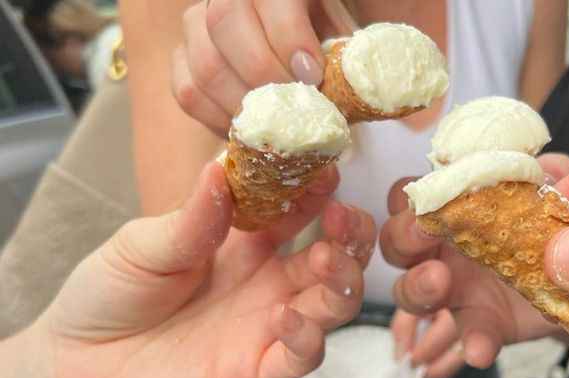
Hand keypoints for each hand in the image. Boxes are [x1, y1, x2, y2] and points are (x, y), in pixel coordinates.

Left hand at [39, 161, 375, 377]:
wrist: (78, 357)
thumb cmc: (110, 290)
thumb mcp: (145, 244)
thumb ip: (191, 219)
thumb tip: (221, 168)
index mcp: (247, 242)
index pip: (300, 212)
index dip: (317, 190)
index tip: (325, 167)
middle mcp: (269, 280)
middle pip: (336, 257)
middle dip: (352, 235)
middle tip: (344, 216)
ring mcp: (268, 324)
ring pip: (335, 303)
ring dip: (344, 279)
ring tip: (327, 259)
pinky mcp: (257, 368)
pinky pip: (304, 356)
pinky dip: (307, 337)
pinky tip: (284, 317)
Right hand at [172, 0, 357, 135]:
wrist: (303, 58)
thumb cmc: (329, 47)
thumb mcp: (342, 38)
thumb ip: (343, 53)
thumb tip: (351, 87)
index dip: (288, 36)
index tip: (313, 76)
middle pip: (224, 20)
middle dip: (262, 72)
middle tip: (292, 105)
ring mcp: (197, 25)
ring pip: (203, 62)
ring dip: (243, 103)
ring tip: (275, 125)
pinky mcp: (182, 61)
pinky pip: (188, 93)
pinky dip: (219, 120)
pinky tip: (251, 130)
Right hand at [380, 153, 568, 367]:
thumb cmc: (558, 223)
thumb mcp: (561, 187)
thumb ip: (550, 171)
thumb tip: (541, 167)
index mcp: (454, 209)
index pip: (412, 198)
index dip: (410, 201)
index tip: (428, 203)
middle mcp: (443, 248)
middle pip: (396, 244)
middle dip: (402, 240)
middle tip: (424, 236)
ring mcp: (457, 290)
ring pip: (410, 294)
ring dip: (417, 288)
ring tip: (439, 284)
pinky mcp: (482, 325)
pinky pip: (466, 336)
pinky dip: (471, 344)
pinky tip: (479, 350)